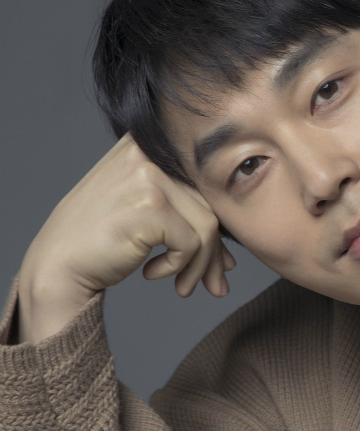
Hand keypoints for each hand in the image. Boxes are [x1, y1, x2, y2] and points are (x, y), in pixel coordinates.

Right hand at [18, 134, 234, 343]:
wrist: (57, 266)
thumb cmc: (102, 240)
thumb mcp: (145, 210)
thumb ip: (185, 212)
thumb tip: (231, 257)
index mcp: (148, 144)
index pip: (203, 182)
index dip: (217, 224)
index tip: (218, 260)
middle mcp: (149, 152)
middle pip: (210, 204)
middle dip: (216, 252)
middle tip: (215, 284)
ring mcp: (149, 176)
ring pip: (208, 226)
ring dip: (200, 265)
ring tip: (184, 287)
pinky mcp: (150, 205)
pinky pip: (192, 243)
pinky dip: (180, 267)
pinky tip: (153, 274)